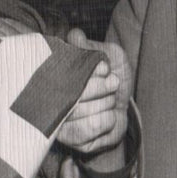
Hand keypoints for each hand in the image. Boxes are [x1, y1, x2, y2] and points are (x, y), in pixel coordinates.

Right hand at [55, 28, 131, 166]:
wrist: (125, 106)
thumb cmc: (113, 78)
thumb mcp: (108, 55)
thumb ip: (91, 46)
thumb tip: (75, 36)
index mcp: (54, 78)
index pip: (58, 73)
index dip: (86, 72)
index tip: (104, 69)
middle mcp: (51, 102)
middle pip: (71, 96)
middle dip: (100, 88)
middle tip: (113, 83)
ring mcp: (59, 123)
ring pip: (81, 114)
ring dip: (104, 105)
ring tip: (109, 101)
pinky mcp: (72, 141)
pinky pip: (89, 131)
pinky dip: (107, 120)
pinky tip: (108, 116)